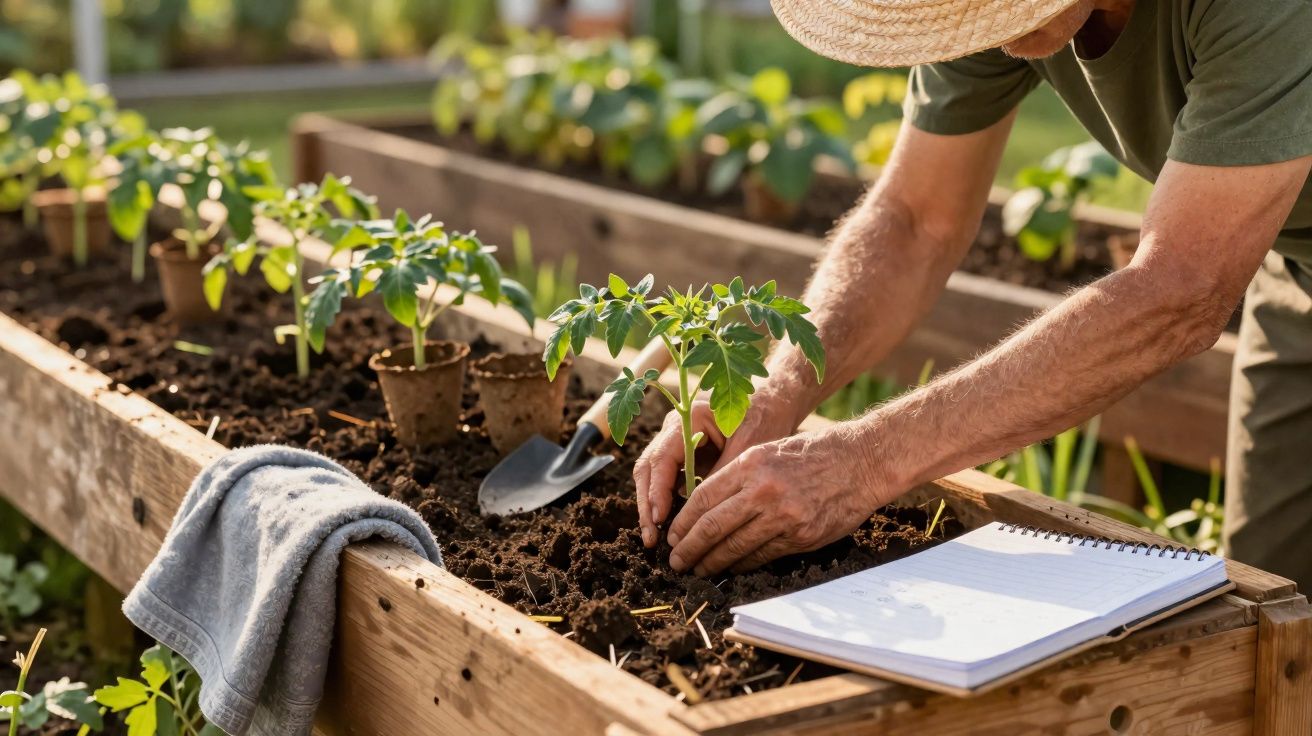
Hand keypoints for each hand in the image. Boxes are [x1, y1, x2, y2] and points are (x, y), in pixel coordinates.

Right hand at [633, 394, 795, 547]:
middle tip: (652, 538)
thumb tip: (703, 512)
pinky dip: (665, 503)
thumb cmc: (765, 419)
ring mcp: (675, 441)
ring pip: (652, 476)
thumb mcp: (749, 447)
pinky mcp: (683, 456)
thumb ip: (724, 473)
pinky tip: (670, 527)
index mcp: (689, 418)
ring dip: (652, 507)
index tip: (659, 519)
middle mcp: (675, 428)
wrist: (774, 402)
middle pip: (649, 469)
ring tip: (655, 539)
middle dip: (647, 505)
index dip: (657, 491)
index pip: (661, 458)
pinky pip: (666, 481)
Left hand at [666, 426, 892, 575]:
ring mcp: (783, 516)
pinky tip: (731, 569)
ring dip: (712, 563)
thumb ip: (738, 477)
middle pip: (712, 527)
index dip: (683, 523)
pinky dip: (742, 565)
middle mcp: (763, 490)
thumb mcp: (769, 451)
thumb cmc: (813, 453)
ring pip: (735, 547)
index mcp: (750, 464)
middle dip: (689, 549)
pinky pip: (762, 556)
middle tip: (676, 562)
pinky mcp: (801, 536)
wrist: (861, 461)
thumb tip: (704, 508)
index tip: (672, 536)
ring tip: (698, 571)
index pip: (703, 499)